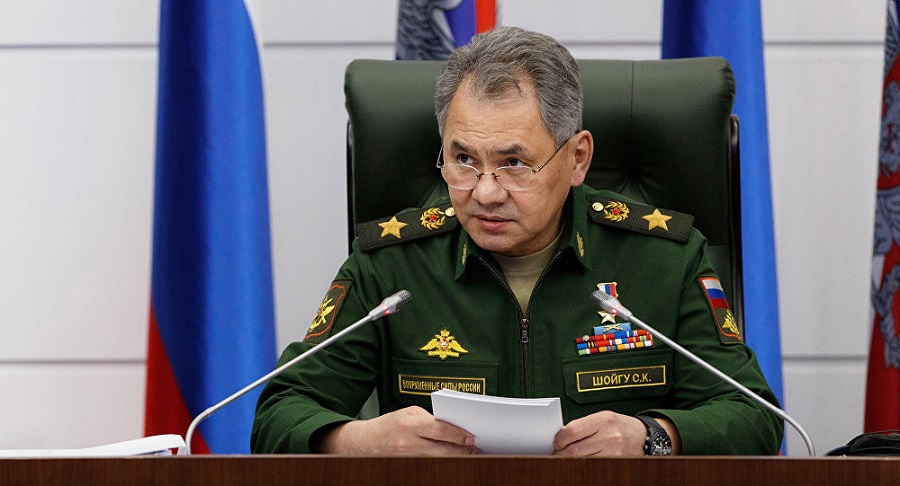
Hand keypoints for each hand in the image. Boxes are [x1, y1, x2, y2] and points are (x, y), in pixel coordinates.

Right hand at [318, 406, 478, 454]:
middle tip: (476, 448)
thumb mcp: (408, 413)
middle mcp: (408, 443)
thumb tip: (451, 425)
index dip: (458, 435)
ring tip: (469, 453)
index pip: (439, 431)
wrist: (366, 442)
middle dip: (462, 449)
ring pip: (439, 459)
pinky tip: (454, 457)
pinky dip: (444, 460)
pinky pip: (432, 463)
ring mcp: (409, 457)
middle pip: (443, 449)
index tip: (472, 437)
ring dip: (456, 456)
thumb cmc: (389, 424)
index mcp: (409, 425)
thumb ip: (429, 419)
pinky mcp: (410, 465)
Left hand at [552, 410, 649, 456]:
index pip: (572, 431)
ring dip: (571, 459)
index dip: (559, 439)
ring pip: (582, 460)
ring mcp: (613, 451)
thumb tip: (561, 436)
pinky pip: (592, 465)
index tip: (556, 442)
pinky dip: (583, 463)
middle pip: (575, 449)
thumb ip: (583, 425)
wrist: (643, 436)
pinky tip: (581, 460)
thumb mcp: (603, 418)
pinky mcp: (614, 462)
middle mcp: (609, 436)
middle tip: (556, 452)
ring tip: (567, 456)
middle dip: (562, 452)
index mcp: (603, 419)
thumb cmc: (620, 425)